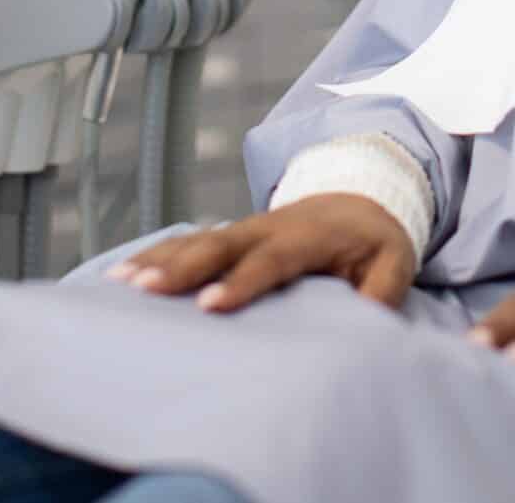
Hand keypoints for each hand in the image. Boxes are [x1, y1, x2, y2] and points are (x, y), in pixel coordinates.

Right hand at [105, 194, 417, 313]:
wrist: (360, 195)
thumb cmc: (374, 238)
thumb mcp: (394, 261)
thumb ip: (382, 289)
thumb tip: (365, 318)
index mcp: (307, 236)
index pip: (270, 259)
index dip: (240, 282)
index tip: (210, 306)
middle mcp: (267, 228)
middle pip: (220, 245)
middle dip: (181, 267)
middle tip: (146, 290)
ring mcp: (244, 230)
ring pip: (196, 240)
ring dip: (158, 260)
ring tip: (121, 284)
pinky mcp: (229, 237)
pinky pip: (186, 243)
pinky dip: (154, 255)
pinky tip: (120, 275)